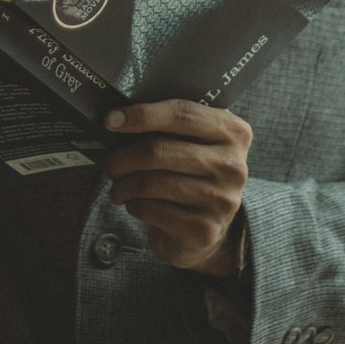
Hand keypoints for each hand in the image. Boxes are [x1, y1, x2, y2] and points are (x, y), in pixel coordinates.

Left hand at [103, 99, 251, 273]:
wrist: (208, 228)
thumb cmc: (192, 175)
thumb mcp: (195, 142)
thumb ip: (170, 124)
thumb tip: (119, 116)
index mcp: (233, 132)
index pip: (182, 114)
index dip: (142, 114)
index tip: (111, 119)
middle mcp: (232, 165)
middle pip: (159, 150)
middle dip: (123, 157)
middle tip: (111, 165)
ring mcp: (220, 200)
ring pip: (150, 182)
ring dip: (123, 185)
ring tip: (119, 187)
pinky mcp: (203, 230)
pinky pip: (151, 210)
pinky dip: (134, 206)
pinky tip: (136, 204)